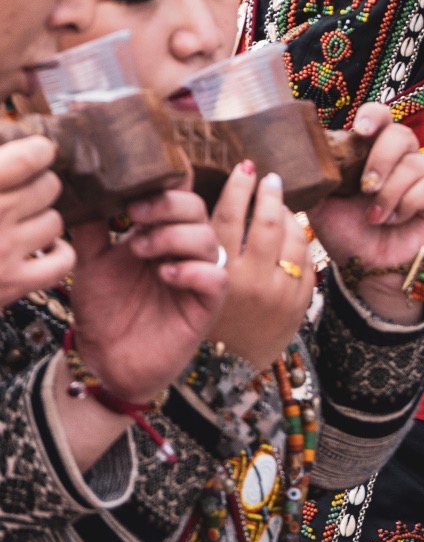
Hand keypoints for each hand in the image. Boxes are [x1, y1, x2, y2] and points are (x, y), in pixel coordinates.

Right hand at [0, 136, 72, 305]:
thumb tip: (5, 142)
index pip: (33, 156)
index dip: (37, 151)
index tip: (33, 153)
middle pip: (49, 186)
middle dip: (36, 186)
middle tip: (17, 193)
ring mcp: (4, 251)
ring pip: (55, 222)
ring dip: (40, 221)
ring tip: (18, 223)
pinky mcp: (10, 285)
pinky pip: (62, 261)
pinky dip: (57, 254)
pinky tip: (38, 249)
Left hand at [69, 186, 228, 403]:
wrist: (108, 360)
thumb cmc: (104, 311)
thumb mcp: (91, 264)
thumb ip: (94, 229)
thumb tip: (89, 189)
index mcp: (162, 232)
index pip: (179, 194)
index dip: (169, 182)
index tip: (139, 182)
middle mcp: (185, 248)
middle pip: (197, 208)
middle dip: (168, 205)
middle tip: (136, 215)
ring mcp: (200, 274)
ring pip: (207, 238)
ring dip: (174, 237)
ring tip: (141, 251)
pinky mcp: (209, 303)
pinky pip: (216, 277)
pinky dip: (192, 271)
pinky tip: (166, 275)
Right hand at [207, 163, 315, 367]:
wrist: (226, 372)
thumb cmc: (197, 323)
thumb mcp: (186, 288)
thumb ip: (191, 249)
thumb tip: (197, 200)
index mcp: (216, 275)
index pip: (225, 219)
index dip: (236, 189)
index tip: (242, 168)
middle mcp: (250, 281)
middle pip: (264, 222)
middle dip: (267, 193)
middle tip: (267, 176)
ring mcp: (280, 291)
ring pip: (292, 236)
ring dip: (286, 213)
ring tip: (278, 200)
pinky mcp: (300, 301)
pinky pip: (306, 257)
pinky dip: (299, 238)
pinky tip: (291, 229)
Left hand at [306, 104, 423, 324]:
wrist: (367, 268)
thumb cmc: (347, 233)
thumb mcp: (321, 203)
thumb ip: (313, 178)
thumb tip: (289, 158)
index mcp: (373, 152)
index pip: (381, 117)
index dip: (374, 116)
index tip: (360, 131)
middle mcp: (401, 159)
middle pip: (402, 134)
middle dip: (381, 160)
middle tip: (366, 187)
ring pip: (415, 163)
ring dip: (390, 192)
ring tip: (375, 216)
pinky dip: (407, 205)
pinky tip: (394, 221)